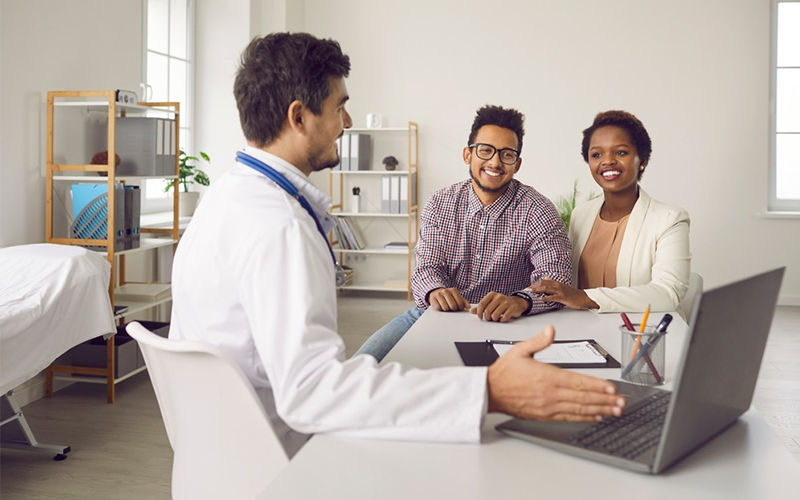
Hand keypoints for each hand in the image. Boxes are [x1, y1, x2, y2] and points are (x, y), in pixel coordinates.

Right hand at [428, 287, 469, 311]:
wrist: (435, 292)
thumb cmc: (448, 297)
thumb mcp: (456, 297)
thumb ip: (464, 302)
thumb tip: (469, 307)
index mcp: (453, 290)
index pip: (460, 303)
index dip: (460, 307)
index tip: (459, 307)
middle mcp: (445, 291)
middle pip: (453, 306)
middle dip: (453, 309)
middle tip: (452, 308)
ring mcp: (438, 295)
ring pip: (445, 308)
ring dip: (447, 309)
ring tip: (446, 306)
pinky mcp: (432, 299)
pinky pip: (438, 308)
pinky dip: (440, 309)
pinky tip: (440, 306)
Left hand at [470, 292, 527, 322]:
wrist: (517, 302)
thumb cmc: (501, 303)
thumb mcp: (491, 303)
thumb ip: (481, 307)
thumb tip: (471, 311)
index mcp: (492, 295)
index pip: (482, 304)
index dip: (479, 312)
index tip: (480, 317)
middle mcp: (499, 297)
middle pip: (487, 311)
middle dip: (487, 317)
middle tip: (489, 319)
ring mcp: (506, 302)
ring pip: (495, 315)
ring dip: (494, 319)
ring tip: (496, 318)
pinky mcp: (512, 308)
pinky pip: (504, 318)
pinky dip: (502, 320)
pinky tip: (502, 318)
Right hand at [487, 326, 624, 420]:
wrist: (490, 391)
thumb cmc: (504, 372)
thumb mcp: (520, 350)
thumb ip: (539, 340)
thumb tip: (551, 330)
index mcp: (546, 376)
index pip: (578, 381)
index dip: (597, 385)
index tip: (611, 388)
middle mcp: (550, 393)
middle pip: (583, 397)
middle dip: (605, 400)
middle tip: (622, 401)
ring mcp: (548, 406)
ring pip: (579, 409)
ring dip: (599, 409)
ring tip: (615, 410)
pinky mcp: (545, 415)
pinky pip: (569, 417)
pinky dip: (584, 417)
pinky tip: (596, 416)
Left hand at [530, 278, 598, 309]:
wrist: (583, 298)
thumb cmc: (573, 294)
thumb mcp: (562, 286)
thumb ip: (553, 282)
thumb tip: (545, 277)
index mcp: (557, 283)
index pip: (544, 281)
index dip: (536, 283)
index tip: (530, 286)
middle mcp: (558, 285)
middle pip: (544, 284)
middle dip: (535, 286)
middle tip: (528, 289)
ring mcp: (560, 291)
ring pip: (547, 289)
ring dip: (539, 290)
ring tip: (532, 292)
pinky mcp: (563, 297)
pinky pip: (553, 297)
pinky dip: (547, 298)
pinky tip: (542, 299)